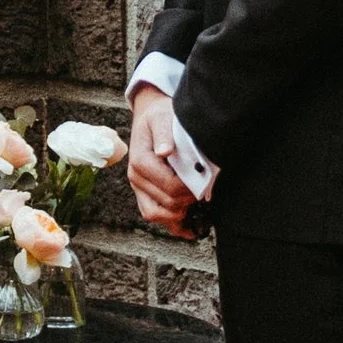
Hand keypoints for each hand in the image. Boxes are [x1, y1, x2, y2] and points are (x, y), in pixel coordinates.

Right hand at [127, 82, 194, 237]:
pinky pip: (155, 215)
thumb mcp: (162, 118)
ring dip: (179, 213)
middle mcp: (136, 178)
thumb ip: (164, 133)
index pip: (169, 186)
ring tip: (197, 203)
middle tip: (206, 188)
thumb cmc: (159, 116)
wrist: (150, 116)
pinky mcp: (144, 194)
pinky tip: (190, 226)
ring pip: (157, 215)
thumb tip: (165, 151)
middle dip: (189, 199)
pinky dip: (172, 224)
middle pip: (167, 203)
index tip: (206, 179)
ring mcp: (139, 188)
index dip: (191, 188)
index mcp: (140, 161)